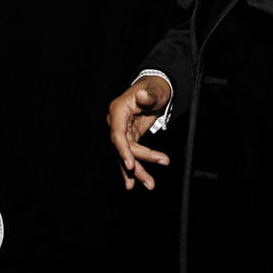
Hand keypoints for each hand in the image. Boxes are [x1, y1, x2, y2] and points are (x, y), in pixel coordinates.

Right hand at [107, 75, 171, 189]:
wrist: (155, 88)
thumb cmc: (154, 88)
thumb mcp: (155, 91)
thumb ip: (149, 95)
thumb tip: (142, 96)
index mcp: (118, 110)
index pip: (117, 134)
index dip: (123, 150)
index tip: (130, 165)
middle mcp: (116, 122)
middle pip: (123, 148)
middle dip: (136, 165)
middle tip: (149, 180)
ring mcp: (122, 130)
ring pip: (126, 154)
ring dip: (136, 171)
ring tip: (149, 184)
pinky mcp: (129, 136)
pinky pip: (130, 154)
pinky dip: (132, 168)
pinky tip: (132, 182)